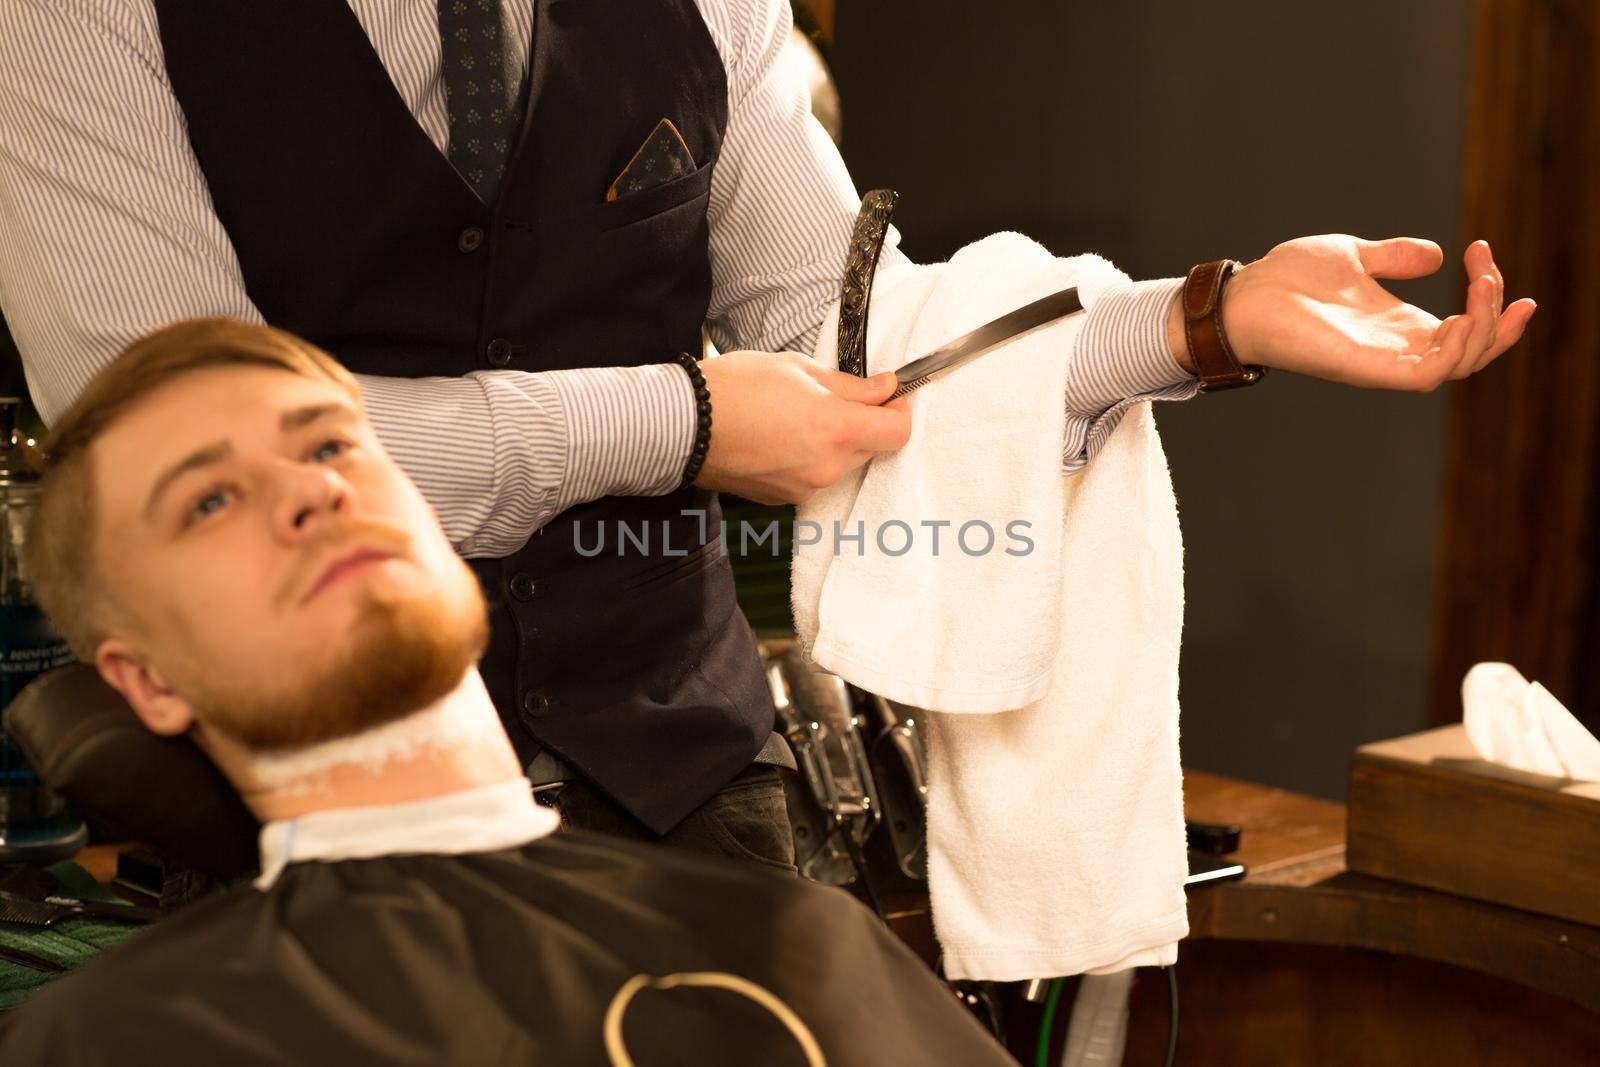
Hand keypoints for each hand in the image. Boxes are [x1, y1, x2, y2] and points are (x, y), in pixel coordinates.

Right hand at [695, 350, 911, 503]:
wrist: (682, 425)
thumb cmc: (734, 388)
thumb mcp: (797, 369)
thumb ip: (849, 385)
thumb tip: (884, 388)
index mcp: (837, 430)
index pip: (898, 432)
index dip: (898, 411)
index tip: (887, 397)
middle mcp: (827, 467)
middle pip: (871, 448)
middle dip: (862, 424)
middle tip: (832, 398)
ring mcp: (805, 488)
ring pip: (841, 463)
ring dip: (832, 442)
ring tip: (795, 416)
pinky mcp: (783, 499)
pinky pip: (813, 476)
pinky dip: (807, 458)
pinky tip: (778, 437)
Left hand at [1166, 235, 1536, 390]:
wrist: (1243, 295)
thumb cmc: (1287, 279)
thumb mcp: (1352, 256)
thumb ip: (1394, 258)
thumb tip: (1437, 255)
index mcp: (1399, 325)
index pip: (1464, 331)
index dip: (1492, 303)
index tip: (1484, 254)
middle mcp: (1397, 348)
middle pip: (1472, 353)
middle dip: (1498, 317)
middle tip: (1488, 270)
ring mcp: (1383, 361)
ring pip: (1459, 365)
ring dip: (1484, 328)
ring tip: (1482, 284)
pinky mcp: (1365, 368)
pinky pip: (1426, 375)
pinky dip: (1454, 350)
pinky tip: (1458, 315)